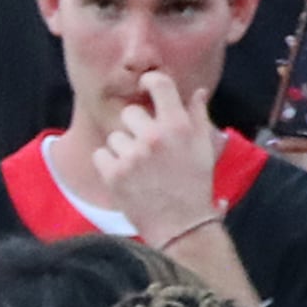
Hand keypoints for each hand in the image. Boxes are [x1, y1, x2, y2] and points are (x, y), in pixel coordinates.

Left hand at [91, 70, 227, 243]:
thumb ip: (198, 116)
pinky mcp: (113, 173)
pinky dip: (110, 164)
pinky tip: (127, 176)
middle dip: (137, 127)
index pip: (159, 85)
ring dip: (124, 149)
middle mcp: (154, 136)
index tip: (146, 85)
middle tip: (149, 147)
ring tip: (140, 167)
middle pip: (131, 113)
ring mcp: (131, 155)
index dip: (150, 81)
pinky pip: (101, 154)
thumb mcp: (205, 148)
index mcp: (179, 126)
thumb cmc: (195, 184)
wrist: (181, 225)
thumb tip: (197, 92)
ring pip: (115, 136)